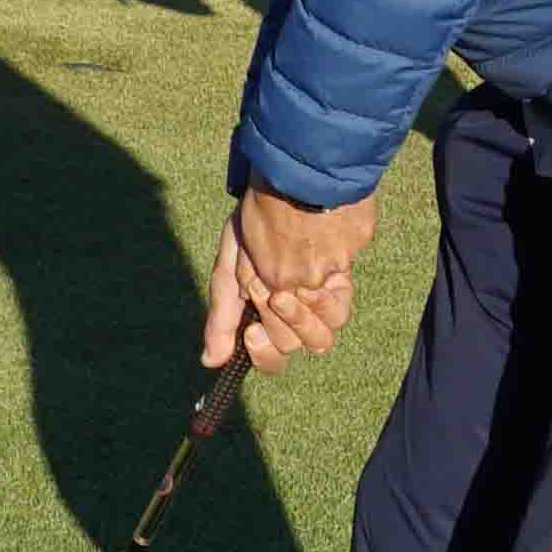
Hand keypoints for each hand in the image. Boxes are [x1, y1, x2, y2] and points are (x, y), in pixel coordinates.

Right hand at [203, 183, 377, 372]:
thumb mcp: (230, 266)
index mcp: (262, 308)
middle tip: (271, 294)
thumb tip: (210, 362)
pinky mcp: (341, 285)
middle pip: (290, 346)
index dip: (262, 354)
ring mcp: (318, 299)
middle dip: (277, 323)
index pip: (267, 353)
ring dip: (301, 320)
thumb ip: (222, 315)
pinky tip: (314, 283)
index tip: (252, 334)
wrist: (294, 189)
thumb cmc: (259, 223)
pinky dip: (324, 304)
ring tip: (288, 295)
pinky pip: (337, 314)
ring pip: (318, 339)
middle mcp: (291, 309)